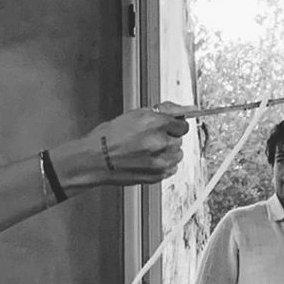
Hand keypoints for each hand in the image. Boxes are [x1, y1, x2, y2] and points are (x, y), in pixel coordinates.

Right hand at [72, 103, 189, 188]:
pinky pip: (171, 169)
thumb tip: (187, 109)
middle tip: (150, 140)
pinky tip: (148, 161)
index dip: (173, 126)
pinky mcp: (157, 175)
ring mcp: (159, 161)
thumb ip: (164, 112)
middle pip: (179, 140)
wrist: (96, 160)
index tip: (166, 127)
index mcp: (155, 123)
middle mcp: (160, 142)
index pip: (182, 124)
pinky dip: (162, 165)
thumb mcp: (135, 115)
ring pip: (177, 155)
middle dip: (168, 138)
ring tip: (148, 152)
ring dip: (167, 153)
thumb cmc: (109, 137)